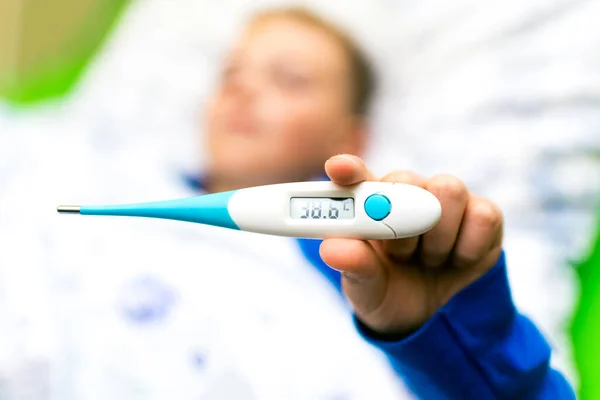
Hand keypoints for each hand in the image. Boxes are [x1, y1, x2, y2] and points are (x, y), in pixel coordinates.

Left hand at [321, 154, 503, 336]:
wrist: (427, 316)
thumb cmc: (385, 289)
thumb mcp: (364, 286)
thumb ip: (352, 265)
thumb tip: (331, 249)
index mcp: (368, 204)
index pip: (355, 175)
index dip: (348, 169)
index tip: (339, 169)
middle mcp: (406, 192)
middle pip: (406, 178)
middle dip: (401, 221)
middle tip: (400, 254)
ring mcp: (446, 200)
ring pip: (449, 190)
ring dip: (437, 237)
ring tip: (427, 260)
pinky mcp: (482, 214)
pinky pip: (483, 215)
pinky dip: (468, 248)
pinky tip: (455, 261)